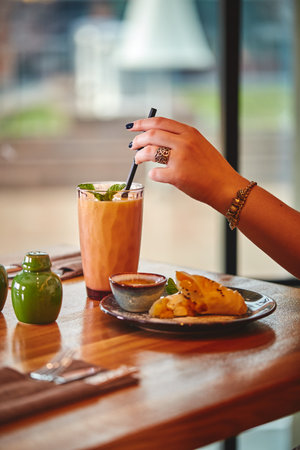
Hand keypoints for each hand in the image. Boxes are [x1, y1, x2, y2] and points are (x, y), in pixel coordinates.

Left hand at [127, 117, 247, 213]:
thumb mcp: (200, 145)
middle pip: (151, 135)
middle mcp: (184, 142)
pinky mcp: (177, 176)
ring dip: (139, 156)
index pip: (160, 122)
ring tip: (138, 160)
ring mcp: (180, 159)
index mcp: (189, 133)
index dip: (142, 123)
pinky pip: (155, 173)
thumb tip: (156, 138)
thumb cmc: (211, 169)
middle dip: (138, 140)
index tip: (132, 127)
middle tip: (133, 146)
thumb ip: (181, 139)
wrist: (225, 186)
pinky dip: (152, 174)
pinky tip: (156, 175)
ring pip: (149, 152)